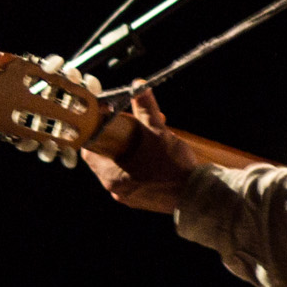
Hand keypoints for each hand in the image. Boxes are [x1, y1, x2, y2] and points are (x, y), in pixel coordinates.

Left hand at [80, 82, 192, 213]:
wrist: (196, 194)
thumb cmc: (174, 166)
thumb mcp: (158, 132)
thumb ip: (146, 109)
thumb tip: (138, 85)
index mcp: (110, 175)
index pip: (90, 150)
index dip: (98, 132)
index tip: (109, 121)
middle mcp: (115, 189)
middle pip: (107, 158)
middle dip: (120, 139)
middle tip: (137, 127)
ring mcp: (129, 197)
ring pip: (122, 168)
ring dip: (132, 152)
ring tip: (152, 139)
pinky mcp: (142, 201)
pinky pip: (135, 179)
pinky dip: (141, 166)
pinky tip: (156, 157)